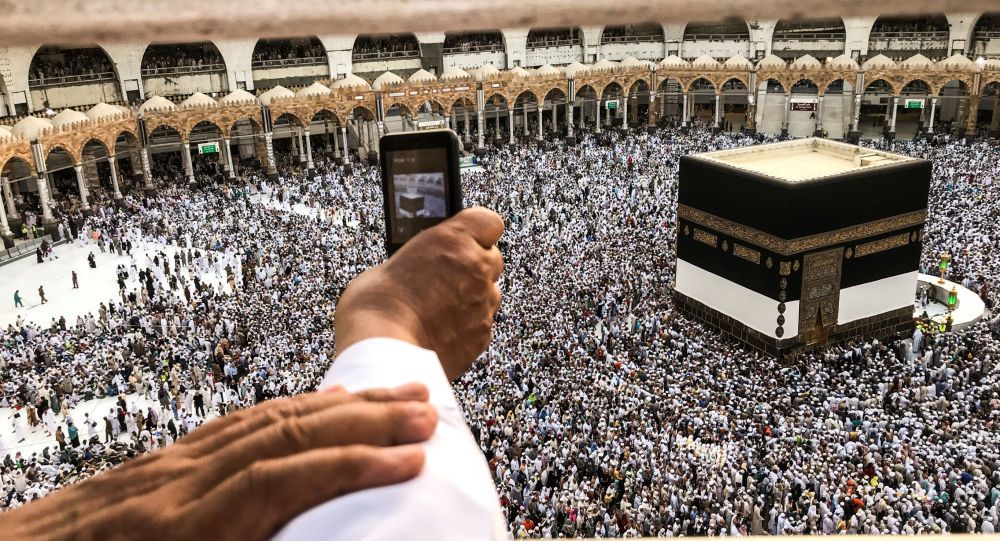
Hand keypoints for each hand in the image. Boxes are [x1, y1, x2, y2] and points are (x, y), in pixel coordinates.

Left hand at [0, 384, 436, 540]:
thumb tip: (311, 530)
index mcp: (176, 527)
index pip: (281, 479)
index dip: (351, 464)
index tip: (409, 461)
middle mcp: (177, 483)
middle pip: (285, 433)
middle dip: (364, 418)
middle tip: (427, 411)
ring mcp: (171, 465)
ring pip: (269, 418)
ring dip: (342, 403)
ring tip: (398, 394)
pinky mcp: (167, 460)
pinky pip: (241, 421)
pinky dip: (296, 406)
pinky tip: (328, 400)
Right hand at [334, 207, 503, 378]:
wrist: (383, 350)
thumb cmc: (378, 305)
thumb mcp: (391, 262)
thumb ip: (420, 259)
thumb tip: (421, 267)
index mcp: (453, 240)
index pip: (489, 222)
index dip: (478, 230)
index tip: (466, 235)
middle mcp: (476, 268)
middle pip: (492, 258)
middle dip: (474, 266)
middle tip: (446, 276)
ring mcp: (483, 303)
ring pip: (489, 293)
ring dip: (472, 296)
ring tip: (439, 307)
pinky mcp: (482, 334)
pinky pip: (482, 322)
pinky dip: (468, 324)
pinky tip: (441, 328)